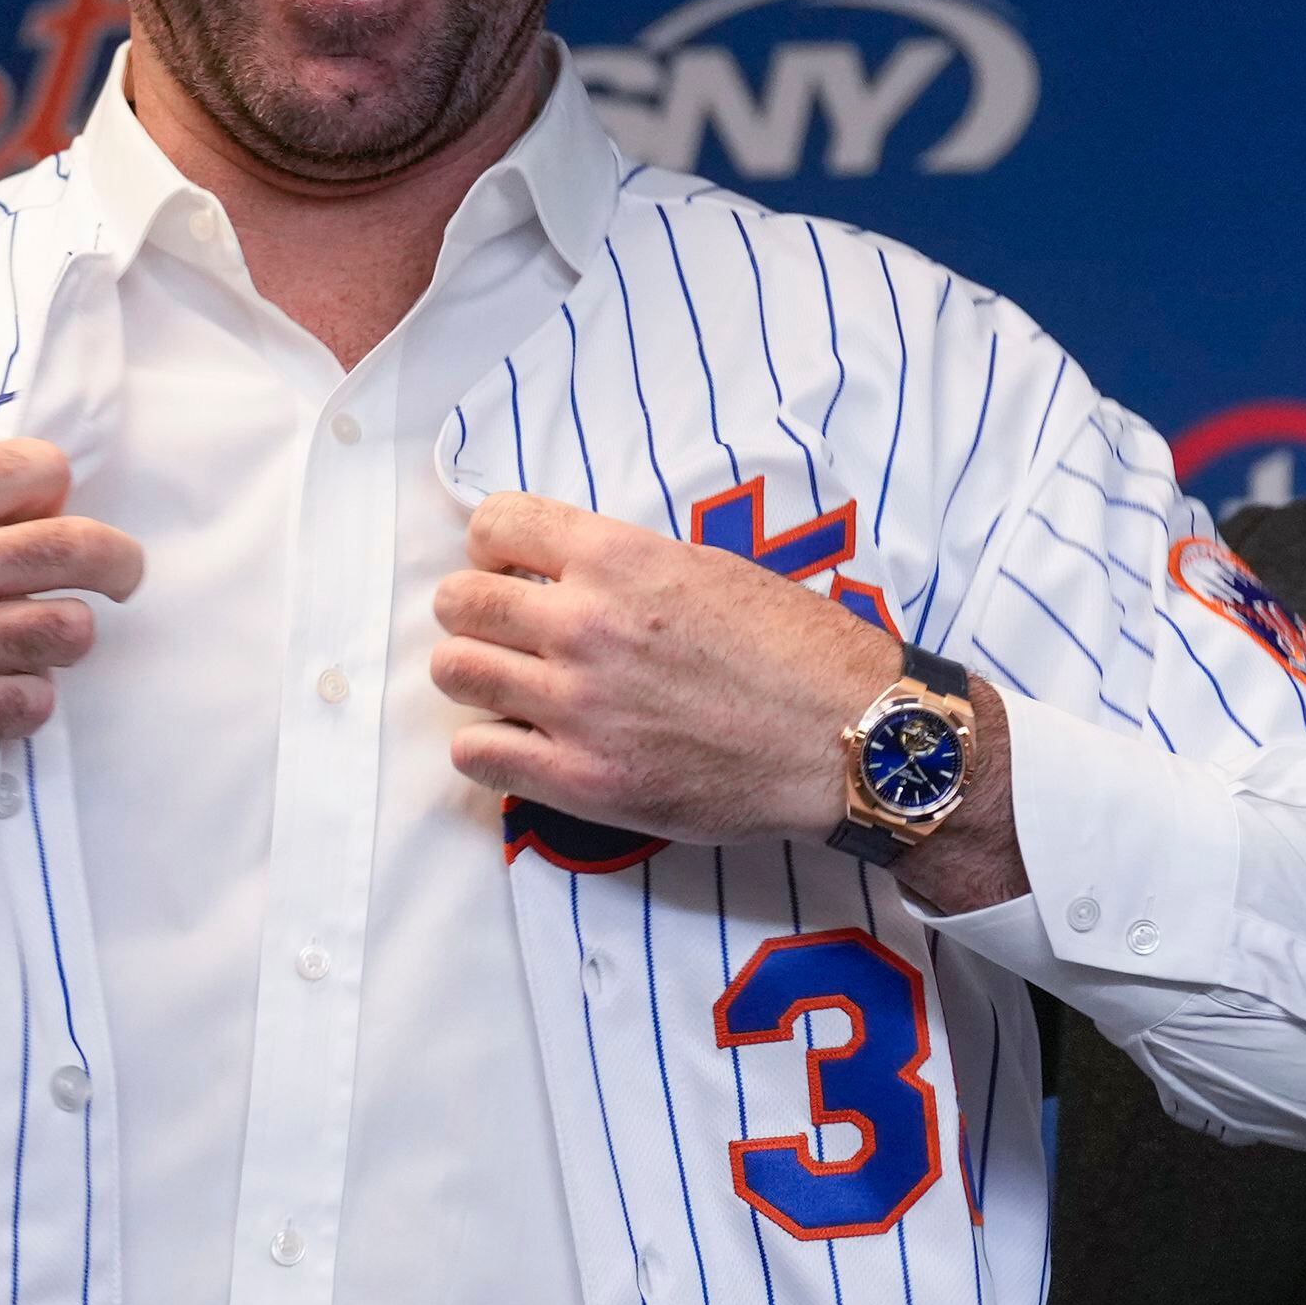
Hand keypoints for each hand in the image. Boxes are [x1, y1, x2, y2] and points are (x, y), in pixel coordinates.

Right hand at [0, 440, 144, 845]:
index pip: (36, 468)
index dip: (53, 487)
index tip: (46, 506)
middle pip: (82, 549)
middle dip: (115, 561)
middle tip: (121, 574)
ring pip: (69, 631)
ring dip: (67, 635)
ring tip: (47, 641)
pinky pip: (28, 706)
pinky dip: (27, 700)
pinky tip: (1, 696)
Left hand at [429, 492, 1026, 904]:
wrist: (849, 738)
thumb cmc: (798, 650)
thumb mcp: (711, 569)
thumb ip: (626, 567)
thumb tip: (562, 574)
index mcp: (619, 558)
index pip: (494, 524)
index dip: (495, 547)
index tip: (513, 570)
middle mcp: (586, 625)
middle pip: (460, 603)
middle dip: (476, 612)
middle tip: (508, 634)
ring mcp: (577, 706)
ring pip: (456, 673)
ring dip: (477, 675)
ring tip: (513, 686)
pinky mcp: (582, 780)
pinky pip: (477, 754)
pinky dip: (490, 745)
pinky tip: (525, 742)